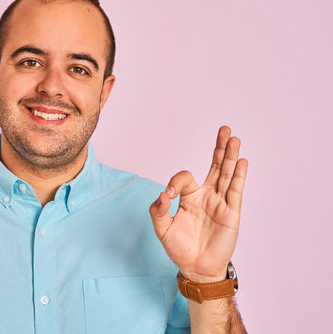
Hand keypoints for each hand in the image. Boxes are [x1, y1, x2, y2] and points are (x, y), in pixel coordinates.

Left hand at [149, 126, 247, 281]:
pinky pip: (235, 191)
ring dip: (230, 156)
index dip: (175, 182)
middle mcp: (207, 196)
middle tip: (224, 129)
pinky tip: (241, 161)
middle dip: (219, 148)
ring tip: (234, 138)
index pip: (184, 177)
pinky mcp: (231, 213)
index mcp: (190, 197)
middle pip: (215, 166)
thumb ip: (157, 210)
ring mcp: (220, 203)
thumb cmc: (179, 248)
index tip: (168, 196)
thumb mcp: (161, 228)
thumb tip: (162, 194)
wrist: (196, 268)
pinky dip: (238, 176)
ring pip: (226, 175)